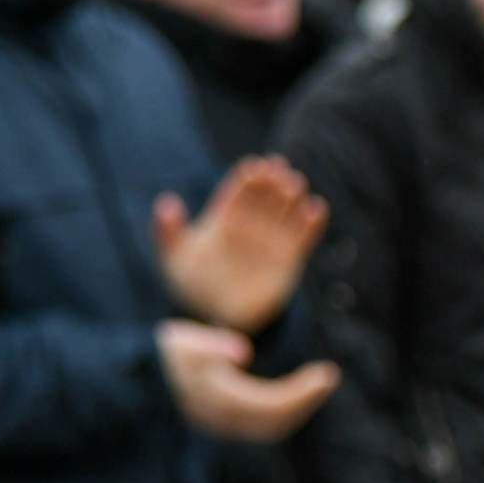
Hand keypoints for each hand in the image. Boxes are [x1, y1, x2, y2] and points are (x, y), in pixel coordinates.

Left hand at [155, 156, 327, 333]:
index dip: (248, 177)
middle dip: (273, 180)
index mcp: (223, 218)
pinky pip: (304, 238)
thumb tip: (166, 201)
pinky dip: (312, 224)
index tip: (255, 166)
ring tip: (296, 183)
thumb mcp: (174, 258)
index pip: (239, 191)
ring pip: (286, 211)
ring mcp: (271, 241)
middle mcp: (250, 225)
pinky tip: (316, 208)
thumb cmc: (193, 285)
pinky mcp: (289, 259)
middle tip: (280, 168)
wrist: (218, 317)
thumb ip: (168, 231)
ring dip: (293, 196)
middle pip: (265, 195)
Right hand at [157, 321, 340, 442]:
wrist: (135, 379)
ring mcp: (222, 424)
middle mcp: (221, 420)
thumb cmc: (163, 356)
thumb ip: (207, 346)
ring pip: (269, 426)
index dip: (299, 394)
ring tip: (320, 381)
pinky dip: (284, 409)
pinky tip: (300, 391)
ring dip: (297, 406)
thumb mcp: (179, 344)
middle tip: (329, 375)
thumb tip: (241, 351)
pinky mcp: (225, 421)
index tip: (327, 373)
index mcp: (215, 401)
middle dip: (304, 400)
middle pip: (273, 421)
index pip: (267, 405)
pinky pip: (262, 423)